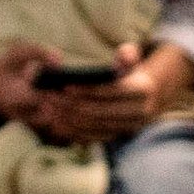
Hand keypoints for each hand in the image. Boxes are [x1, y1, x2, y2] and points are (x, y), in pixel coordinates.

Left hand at [34, 41, 191, 144]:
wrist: (144, 98)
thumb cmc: (129, 74)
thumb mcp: (132, 61)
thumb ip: (127, 54)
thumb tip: (124, 55)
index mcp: (142, 90)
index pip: (113, 91)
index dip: (90, 90)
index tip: (66, 86)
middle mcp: (139, 112)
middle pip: (101, 111)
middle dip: (73, 105)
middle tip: (50, 98)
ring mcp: (128, 127)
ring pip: (95, 127)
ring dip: (70, 119)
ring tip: (49, 109)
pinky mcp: (117, 137)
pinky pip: (93, 138)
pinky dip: (74, 133)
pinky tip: (56, 125)